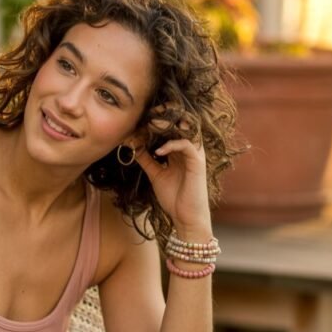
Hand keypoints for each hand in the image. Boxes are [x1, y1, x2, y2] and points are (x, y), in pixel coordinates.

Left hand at [129, 112, 211, 235]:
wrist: (185, 217)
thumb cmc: (174, 198)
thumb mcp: (155, 175)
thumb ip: (146, 160)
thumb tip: (133, 146)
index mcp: (179, 150)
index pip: (170, 128)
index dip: (157, 121)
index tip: (140, 120)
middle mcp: (188, 149)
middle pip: (179, 123)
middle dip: (164, 116)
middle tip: (148, 114)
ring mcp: (194, 154)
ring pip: (186, 129)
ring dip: (169, 125)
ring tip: (152, 126)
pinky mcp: (198, 162)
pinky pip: (187, 145)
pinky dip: (172, 145)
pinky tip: (159, 151)